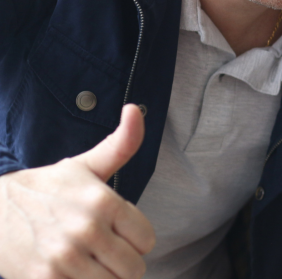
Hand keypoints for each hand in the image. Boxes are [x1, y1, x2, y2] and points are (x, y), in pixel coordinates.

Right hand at [0, 104, 155, 278]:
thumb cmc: (44, 190)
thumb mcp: (84, 166)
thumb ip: (121, 144)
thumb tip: (136, 109)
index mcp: (103, 201)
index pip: (147, 240)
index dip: (136, 241)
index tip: (120, 235)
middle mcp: (88, 229)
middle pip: (133, 268)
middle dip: (122, 264)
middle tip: (104, 253)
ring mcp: (66, 257)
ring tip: (89, 264)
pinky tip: (71, 274)